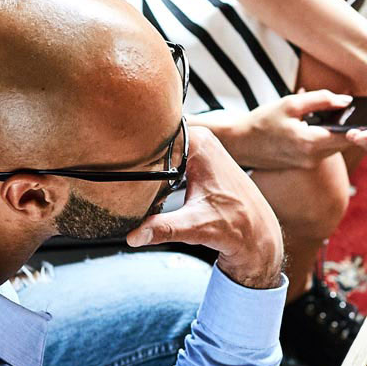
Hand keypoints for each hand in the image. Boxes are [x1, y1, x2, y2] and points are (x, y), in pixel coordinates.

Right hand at [126, 125, 284, 287]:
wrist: (257, 233)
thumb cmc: (235, 227)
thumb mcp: (196, 227)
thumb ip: (163, 228)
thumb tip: (134, 235)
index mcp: (200, 144)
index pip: (155, 129)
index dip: (132, 141)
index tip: (111, 152)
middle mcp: (202, 139)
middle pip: (155, 137)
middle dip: (135, 150)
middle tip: (108, 161)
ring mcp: (202, 146)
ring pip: (161, 146)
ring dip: (144, 157)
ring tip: (119, 166)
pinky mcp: (200, 158)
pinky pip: (168, 154)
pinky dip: (155, 164)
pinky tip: (141, 175)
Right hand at [229, 91, 356, 169]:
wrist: (240, 143)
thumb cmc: (263, 121)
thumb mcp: (291, 104)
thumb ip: (321, 100)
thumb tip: (347, 101)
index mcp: (310, 142)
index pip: (347, 137)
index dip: (363, 128)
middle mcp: (313, 158)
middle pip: (345, 143)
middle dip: (355, 129)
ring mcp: (309, 164)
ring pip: (336, 147)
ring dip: (342, 133)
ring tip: (351, 115)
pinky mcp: (305, 164)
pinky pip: (325, 150)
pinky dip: (330, 138)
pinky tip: (331, 125)